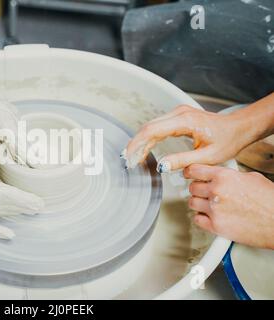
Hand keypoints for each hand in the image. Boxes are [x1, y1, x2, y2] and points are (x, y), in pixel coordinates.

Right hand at [122, 105, 257, 171]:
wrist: (238, 128)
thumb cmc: (227, 140)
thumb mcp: (207, 156)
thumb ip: (182, 161)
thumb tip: (161, 166)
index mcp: (185, 121)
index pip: (152, 131)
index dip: (137, 145)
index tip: (130, 158)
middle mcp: (179, 113)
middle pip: (147, 127)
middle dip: (135, 145)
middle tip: (128, 161)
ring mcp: (177, 113)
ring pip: (150, 126)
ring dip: (140, 142)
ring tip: (133, 158)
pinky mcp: (177, 117)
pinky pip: (157, 127)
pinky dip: (148, 139)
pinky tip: (143, 150)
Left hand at [185, 164, 273, 248]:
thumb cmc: (271, 201)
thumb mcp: (251, 178)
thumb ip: (230, 176)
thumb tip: (220, 175)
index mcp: (224, 177)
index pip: (194, 170)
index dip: (190, 172)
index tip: (188, 174)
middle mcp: (217, 191)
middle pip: (192, 188)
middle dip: (198, 189)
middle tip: (205, 192)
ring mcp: (215, 209)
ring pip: (192, 203)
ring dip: (199, 203)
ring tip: (210, 204)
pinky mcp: (216, 226)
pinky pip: (197, 219)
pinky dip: (202, 218)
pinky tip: (211, 216)